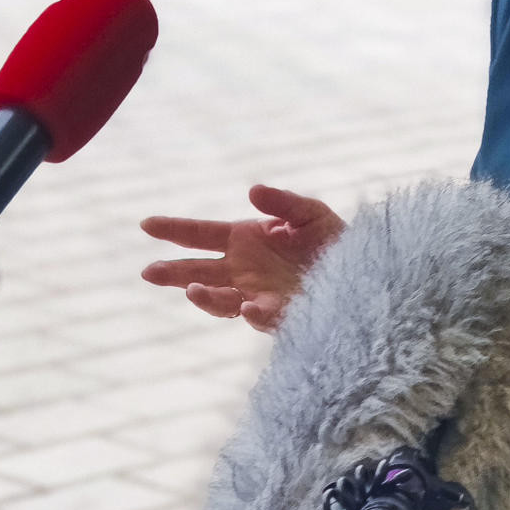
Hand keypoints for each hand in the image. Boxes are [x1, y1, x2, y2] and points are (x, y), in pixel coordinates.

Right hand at [140, 185, 344, 331]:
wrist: (363, 274)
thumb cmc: (334, 241)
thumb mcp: (310, 214)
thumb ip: (283, 203)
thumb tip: (252, 191)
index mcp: (245, 240)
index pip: (200, 235)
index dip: (173, 229)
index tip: (146, 224)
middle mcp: (244, 270)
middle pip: (199, 271)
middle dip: (173, 272)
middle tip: (149, 272)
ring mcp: (257, 295)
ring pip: (221, 300)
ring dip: (205, 297)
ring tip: (193, 290)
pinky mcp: (280, 316)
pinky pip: (262, 318)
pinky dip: (253, 313)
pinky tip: (247, 307)